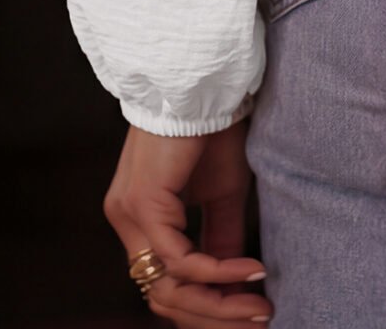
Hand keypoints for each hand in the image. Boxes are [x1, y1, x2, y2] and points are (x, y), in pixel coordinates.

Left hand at [102, 116, 273, 323]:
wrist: (203, 81)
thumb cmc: (213, 126)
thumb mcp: (222, 192)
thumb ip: (221, 236)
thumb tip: (236, 281)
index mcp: (139, 219)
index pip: (164, 284)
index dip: (206, 308)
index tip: (251, 313)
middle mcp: (125, 221)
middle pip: (163, 297)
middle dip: (214, 317)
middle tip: (260, 319)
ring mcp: (128, 215)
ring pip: (168, 287)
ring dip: (218, 304)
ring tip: (260, 305)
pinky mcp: (142, 204)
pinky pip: (179, 259)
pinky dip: (217, 272)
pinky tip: (251, 269)